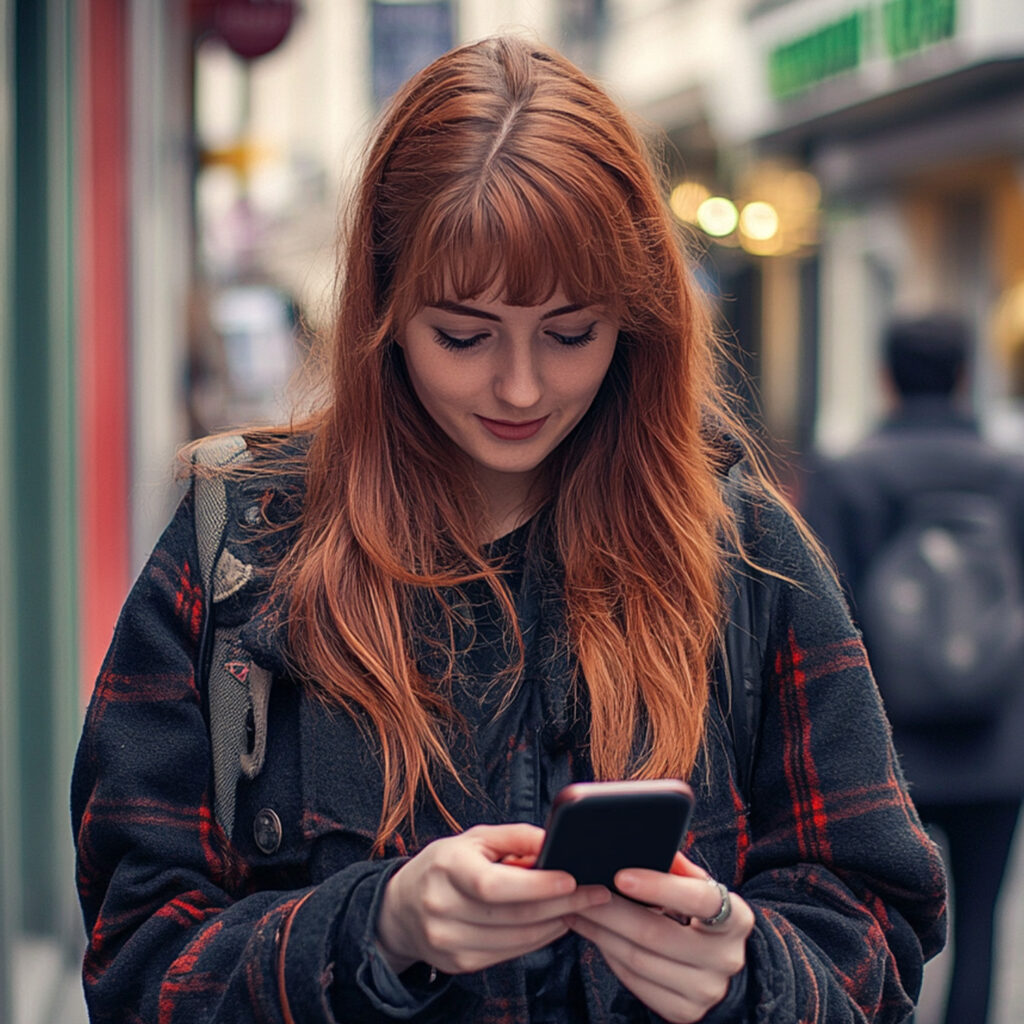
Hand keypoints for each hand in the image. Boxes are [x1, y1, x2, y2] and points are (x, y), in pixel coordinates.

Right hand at [376, 823, 610, 975]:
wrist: (401, 907)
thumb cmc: (447, 864)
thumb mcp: (475, 839)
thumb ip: (516, 837)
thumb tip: (556, 840)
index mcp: (447, 868)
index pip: (495, 885)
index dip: (537, 885)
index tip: (573, 878)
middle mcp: (442, 907)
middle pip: (513, 915)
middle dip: (562, 905)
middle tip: (596, 893)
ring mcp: (448, 941)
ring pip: (515, 939)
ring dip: (555, 924)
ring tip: (579, 908)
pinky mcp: (458, 964)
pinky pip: (508, 954)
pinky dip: (537, 939)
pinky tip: (553, 923)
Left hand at [566, 852, 753, 1022]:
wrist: (719, 962)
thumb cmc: (699, 911)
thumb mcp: (698, 886)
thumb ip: (676, 866)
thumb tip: (643, 842)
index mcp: (737, 918)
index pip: (700, 898)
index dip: (659, 886)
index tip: (620, 875)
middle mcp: (727, 958)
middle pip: (656, 933)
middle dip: (611, 910)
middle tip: (580, 890)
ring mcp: (706, 990)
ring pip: (638, 959)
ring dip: (601, 932)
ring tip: (577, 909)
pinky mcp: (684, 1012)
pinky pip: (635, 981)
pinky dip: (610, 955)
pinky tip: (596, 935)